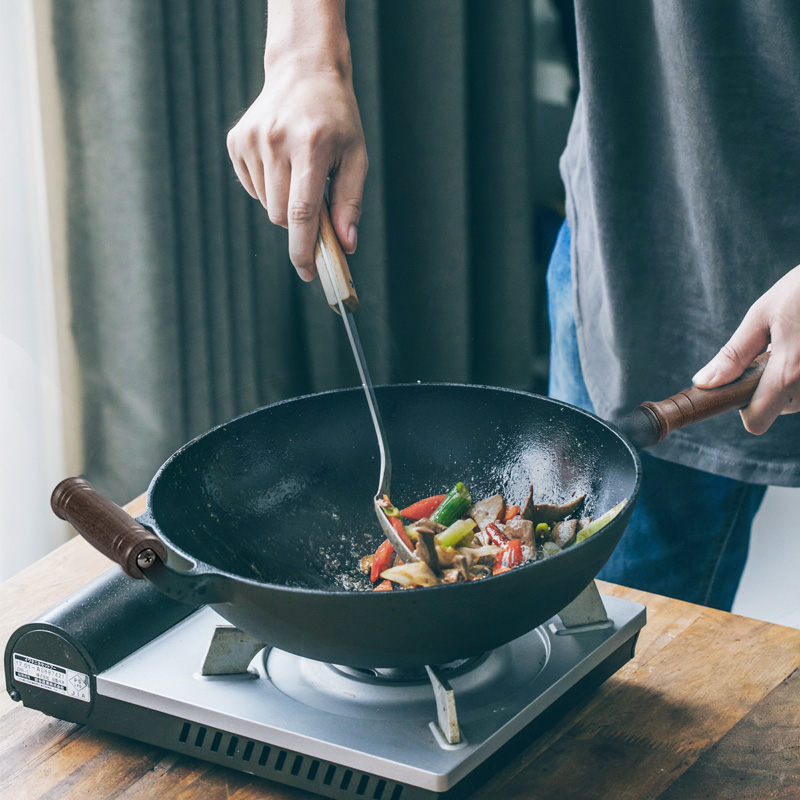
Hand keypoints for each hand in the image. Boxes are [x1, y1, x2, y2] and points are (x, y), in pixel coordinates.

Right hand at [226, 4, 366, 280]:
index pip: (302, 213)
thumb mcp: (356, 157)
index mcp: (311, 148)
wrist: (304, 71)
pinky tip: (281, 162)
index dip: (303, 250)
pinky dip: (268, 187)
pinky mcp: (236, 141)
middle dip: (299, 223)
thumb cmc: (337, 119)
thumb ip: (349, 203)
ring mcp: (252, 141)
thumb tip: (346, 246)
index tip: (307, 273)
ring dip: (284, 202)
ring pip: (266, 204)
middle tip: (315, 200)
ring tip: (299, 171)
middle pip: (281, 216)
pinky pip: (253, 188)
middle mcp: (277, 143)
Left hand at [692, 264, 799, 433]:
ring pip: (799, 400)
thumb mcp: (763, 315)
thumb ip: (734, 355)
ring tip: (797, 342)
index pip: (757, 420)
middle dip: (771, 386)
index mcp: (790, 372)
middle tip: (778, 349)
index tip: (744, 381)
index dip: (744, 406)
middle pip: (779, 410)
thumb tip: (704, 383)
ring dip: (793, 379)